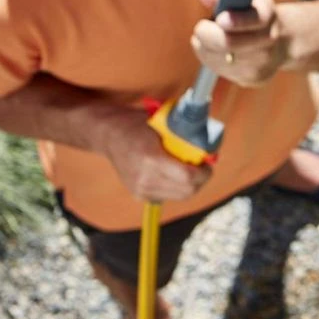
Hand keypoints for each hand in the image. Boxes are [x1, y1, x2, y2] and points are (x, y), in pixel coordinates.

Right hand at [93, 106, 211, 203]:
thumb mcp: (163, 122)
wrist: (109, 135)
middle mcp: (145, 178)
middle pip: (186, 191)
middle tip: (203, 167)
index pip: (187, 176)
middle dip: (201, 180)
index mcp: (151, 158)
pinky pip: (167, 196)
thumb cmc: (137, 124)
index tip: (208, 162)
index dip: (203, 171)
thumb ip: (183, 134)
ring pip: (179, 196)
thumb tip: (209, 140)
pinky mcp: (139, 195)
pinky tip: (173, 173)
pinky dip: (176, 187)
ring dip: (189, 184)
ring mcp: (141, 189)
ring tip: (191, 169)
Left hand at [191, 0, 288, 87]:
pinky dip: (211, 58)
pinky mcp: (252, 79)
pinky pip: (220, 70)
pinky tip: (217, 51)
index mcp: (267, 15)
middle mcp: (269, 40)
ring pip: (218, 58)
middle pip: (229, 43)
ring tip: (210, 36)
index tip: (220, 18)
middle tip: (201, 27)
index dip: (237, 20)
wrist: (281, 42)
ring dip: (205, 46)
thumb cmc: (252, 11)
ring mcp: (262, 63)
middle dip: (207, 35)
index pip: (256, 19)